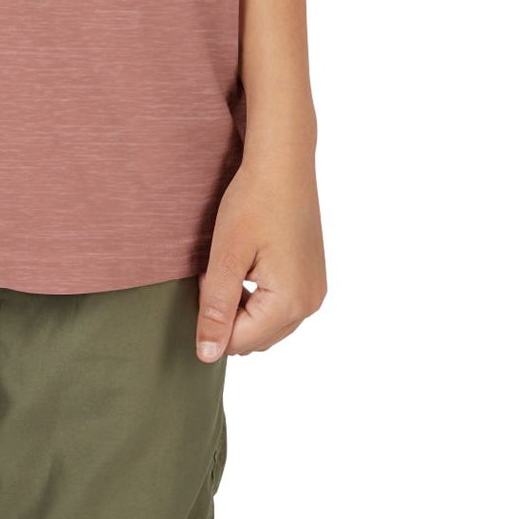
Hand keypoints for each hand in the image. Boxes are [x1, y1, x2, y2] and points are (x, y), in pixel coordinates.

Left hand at [194, 152, 327, 359]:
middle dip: (228, 317)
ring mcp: (315, 292)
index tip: (204, 279)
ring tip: (230, 268)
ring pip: (268, 326)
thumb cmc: (253, 201)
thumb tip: (206, 356)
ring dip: (243, 309)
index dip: (210, 318)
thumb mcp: (227, 255)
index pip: (238, 342)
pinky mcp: (313, 279)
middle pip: (255, 339)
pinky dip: (259, 299)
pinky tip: (247, 267)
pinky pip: (281, 308)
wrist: (284, 162)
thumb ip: (216, 309)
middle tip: (215, 273)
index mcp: (290, 302)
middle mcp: (310, 304)